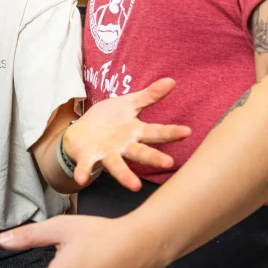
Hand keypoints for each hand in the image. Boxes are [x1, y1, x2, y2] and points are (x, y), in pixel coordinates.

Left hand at [64, 78, 189, 188]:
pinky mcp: (88, 158)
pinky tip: (80, 178)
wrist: (81, 132)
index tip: (187, 131)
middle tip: (168, 162)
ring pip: (117, 165)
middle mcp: (123, 147)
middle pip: (140, 152)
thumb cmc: (109, 120)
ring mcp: (106, 154)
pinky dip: (83, 172)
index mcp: (134, 132)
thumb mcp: (128, 104)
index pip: (155, 132)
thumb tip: (172, 81)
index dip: (171, 132)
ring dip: (125, 175)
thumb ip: (149, 96)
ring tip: (134, 186)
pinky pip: (86, 166)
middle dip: (153, 157)